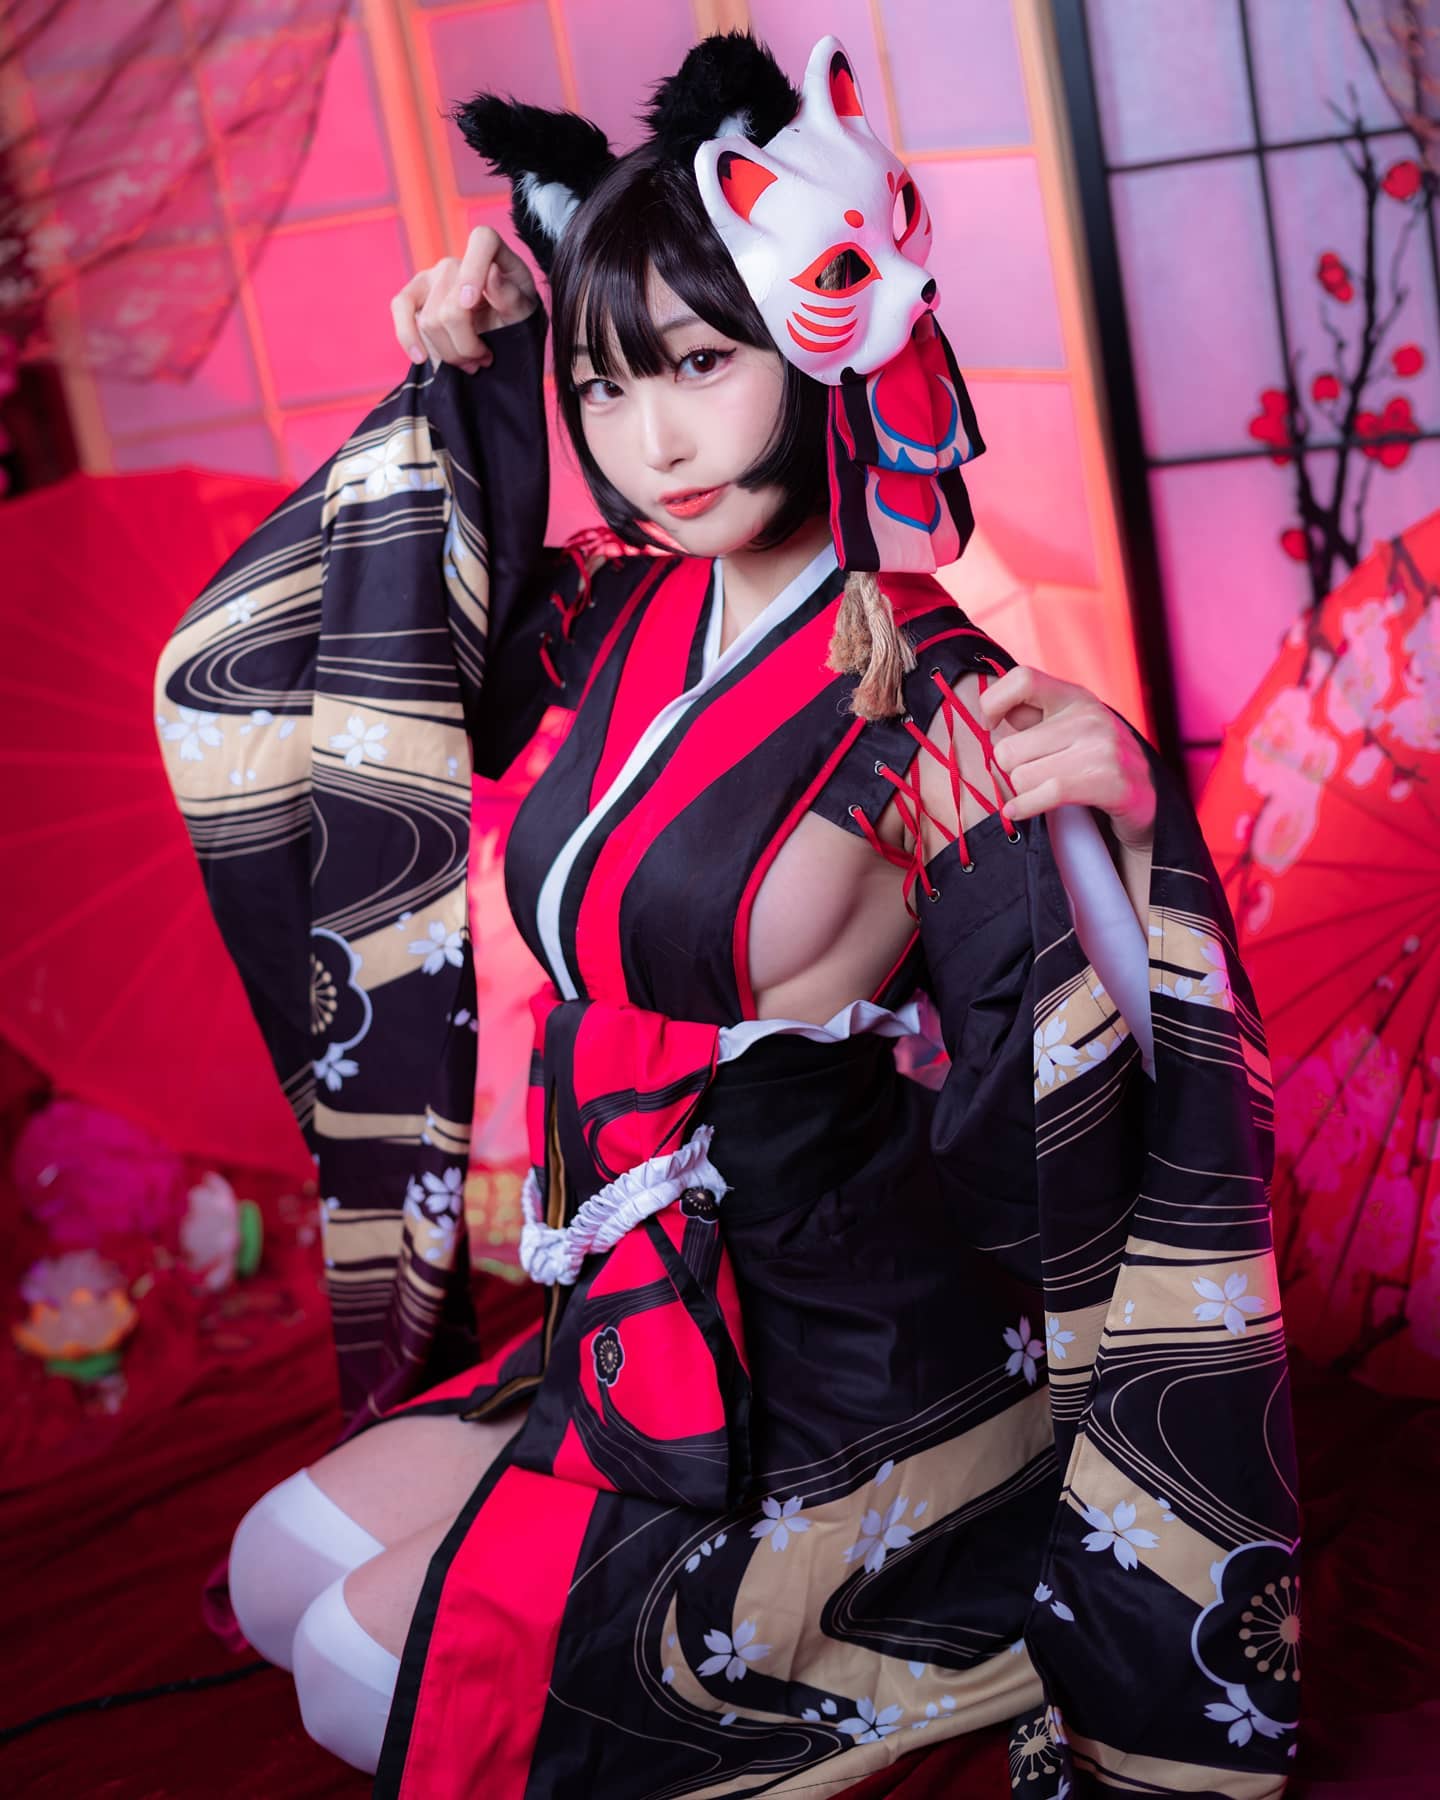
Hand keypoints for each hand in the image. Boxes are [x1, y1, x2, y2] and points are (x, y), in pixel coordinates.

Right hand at [390, 226, 539, 373]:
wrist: (497, 336)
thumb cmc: (514, 318)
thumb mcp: (525, 310)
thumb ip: (511, 296)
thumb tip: (491, 273)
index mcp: (491, 253)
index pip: (482, 241)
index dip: (473, 271)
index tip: (471, 304)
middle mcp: (455, 262)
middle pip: (450, 308)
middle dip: (467, 345)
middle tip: (484, 360)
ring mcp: (430, 277)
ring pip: (429, 323)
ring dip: (450, 354)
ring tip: (470, 363)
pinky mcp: (412, 296)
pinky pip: (401, 309)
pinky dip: (408, 338)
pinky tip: (421, 358)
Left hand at [978, 666, 1155, 848]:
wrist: (1146, 800)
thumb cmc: (1093, 764)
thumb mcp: (1065, 730)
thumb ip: (1030, 718)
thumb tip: (988, 714)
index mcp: (1075, 697)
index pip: (1022, 679)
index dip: (993, 703)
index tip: (990, 726)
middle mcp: (1090, 716)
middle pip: (1009, 749)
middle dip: (1012, 770)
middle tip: (1031, 775)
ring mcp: (1103, 748)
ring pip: (1022, 776)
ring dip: (1024, 792)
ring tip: (1044, 792)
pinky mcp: (1111, 782)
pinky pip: (1047, 793)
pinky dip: (1025, 807)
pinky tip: (1017, 811)